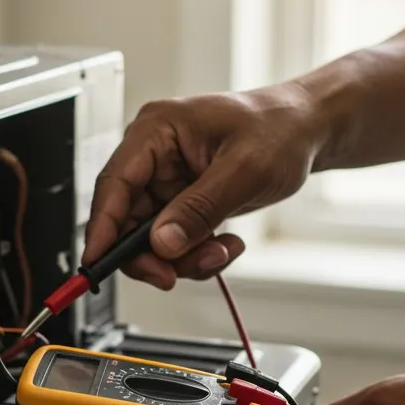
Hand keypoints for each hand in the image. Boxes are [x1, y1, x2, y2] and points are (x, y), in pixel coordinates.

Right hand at [82, 83, 323, 288]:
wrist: (308, 130)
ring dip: (182, 258)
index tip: (96, 265)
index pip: (114, 183)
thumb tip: (161, 242)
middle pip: (126, 220)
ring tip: (221, 252)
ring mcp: (167, 180)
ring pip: (150, 238)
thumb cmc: (280, 129)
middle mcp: (154, 155)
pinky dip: (196, 254)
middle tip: (175, 275)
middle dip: (154, 254)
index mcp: (157, 130)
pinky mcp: (183, 200)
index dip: (102, 228)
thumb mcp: (244, 169)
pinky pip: (174, 241)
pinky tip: (225, 245)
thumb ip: (199, 208)